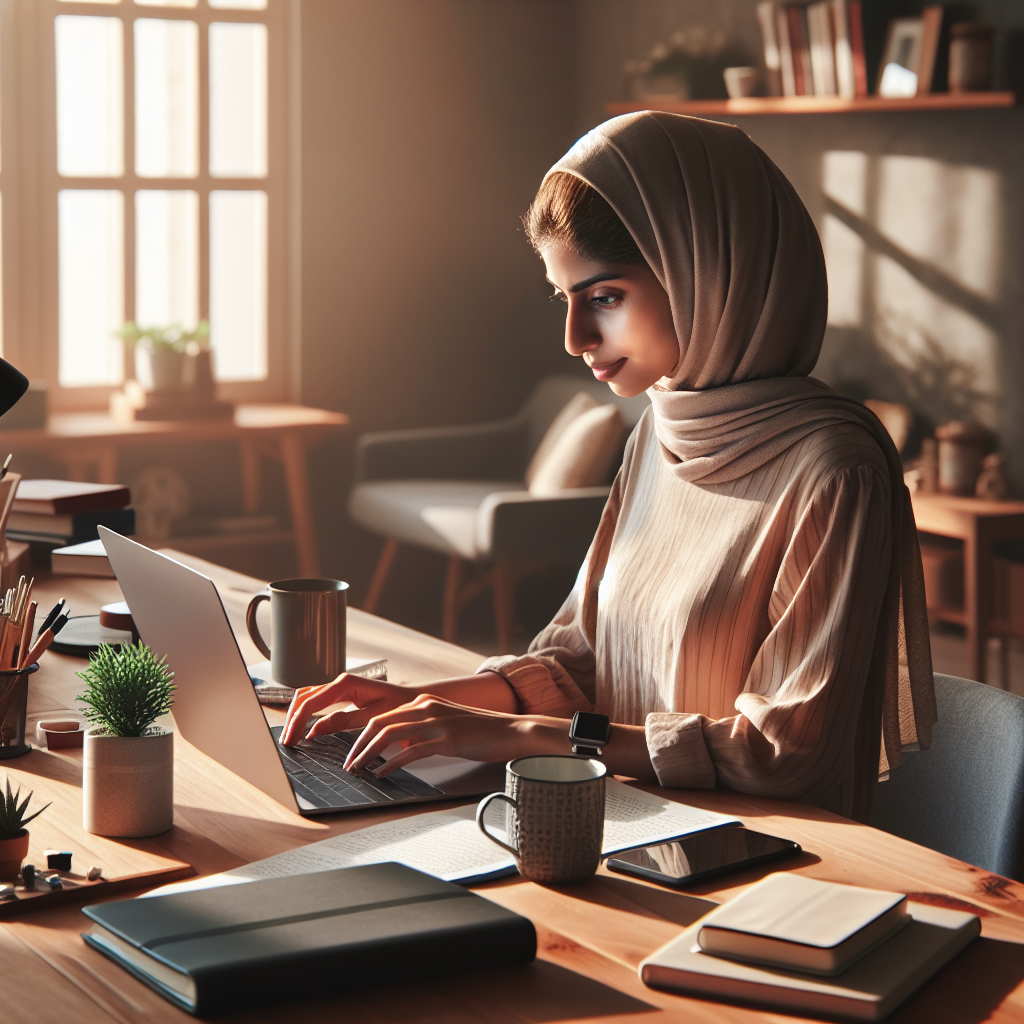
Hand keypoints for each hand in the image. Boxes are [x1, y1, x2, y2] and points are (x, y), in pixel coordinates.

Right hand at [280, 673, 420, 745]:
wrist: (414, 699)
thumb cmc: (399, 706)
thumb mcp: (371, 718)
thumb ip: (342, 722)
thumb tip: (314, 730)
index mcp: (346, 684)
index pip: (311, 702)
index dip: (297, 722)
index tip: (290, 740)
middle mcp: (340, 681)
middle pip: (304, 697)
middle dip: (292, 718)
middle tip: (286, 741)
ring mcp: (340, 686)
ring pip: (308, 697)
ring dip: (297, 715)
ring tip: (291, 736)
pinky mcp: (342, 693)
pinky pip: (318, 700)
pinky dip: (307, 712)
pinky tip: (304, 728)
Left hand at [343, 695, 565, 775]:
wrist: (512, 731)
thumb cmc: (482, 731)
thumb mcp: (448, 722)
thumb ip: (424, 728)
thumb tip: (401, 746)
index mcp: (426, 701)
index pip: (384, 716)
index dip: (363, 734)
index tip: (353, 751)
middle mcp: (428, 707)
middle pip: (380, 723)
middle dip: (358, 745)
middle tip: (349, 763)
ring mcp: (437, 722)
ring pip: (390, 735)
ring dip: (368, 754)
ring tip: (358, 769)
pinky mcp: (448, 739)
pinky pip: (412, 751)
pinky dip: (392, 763)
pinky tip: (383, 773)